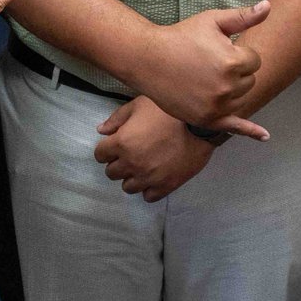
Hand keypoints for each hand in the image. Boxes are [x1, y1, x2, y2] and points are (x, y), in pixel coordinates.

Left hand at [94, 96, 241, 202]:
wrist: (200, 125)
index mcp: (121, 143)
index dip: (107, 148)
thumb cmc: (168, 110)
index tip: (117, 144)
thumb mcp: (140, 104)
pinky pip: (148, 196)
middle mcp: (131, 164)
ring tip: (144, 166)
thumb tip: (101, 131)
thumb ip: (117, 118)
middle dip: (118, 162)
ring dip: (132, 177)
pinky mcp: (165, 186)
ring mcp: (148, 178)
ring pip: (128, 187)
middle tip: (131, 153)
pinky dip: (149, 188)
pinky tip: (155, 176)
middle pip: (111, 173)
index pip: (100, 155)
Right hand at [138, 1, 270, 127]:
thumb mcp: (213, 20)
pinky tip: (264, 136)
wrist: (149, 59)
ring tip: (208, 77)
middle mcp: (227, 87)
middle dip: (236, 72)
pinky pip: (234, 127)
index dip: (239, 53)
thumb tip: (268, 7)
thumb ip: (243, 16)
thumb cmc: (181, 36)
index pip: (255, 61)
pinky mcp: (206, 118)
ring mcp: (217, 106)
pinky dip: (250, 131)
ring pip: (242, 98)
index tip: (219, 49)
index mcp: (233, 62)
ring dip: (233, 90)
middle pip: (250, 80)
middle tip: (210, 63)